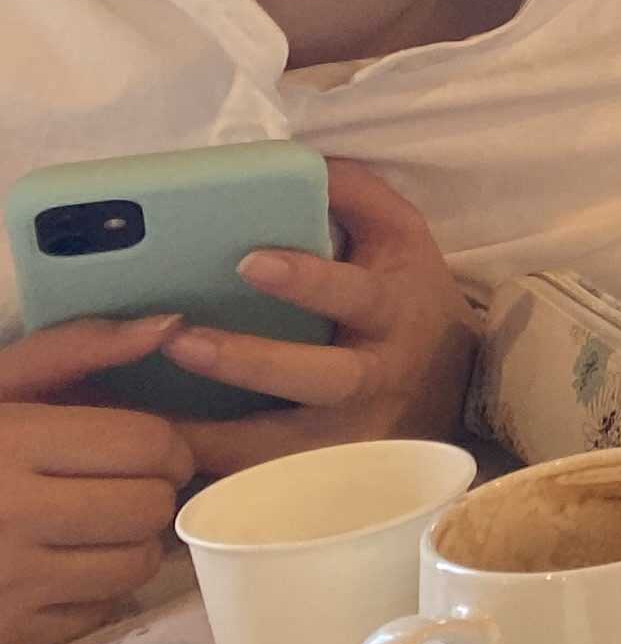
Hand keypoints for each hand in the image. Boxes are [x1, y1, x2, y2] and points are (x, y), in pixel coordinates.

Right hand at [0, 319, 190, 643]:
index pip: (148, 444)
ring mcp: (7, 583)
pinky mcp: (7, 636)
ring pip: (135, 564)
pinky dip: (95, 590)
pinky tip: (62, 565)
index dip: (165, 444)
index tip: (149, 447)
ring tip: (94, 525)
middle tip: (121, 486)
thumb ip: (75, 349)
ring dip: (130, 542)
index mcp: (9, 443)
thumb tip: (169, 326)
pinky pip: (99, 612)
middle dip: (151, 492)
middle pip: (149, 507)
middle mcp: (9, 515)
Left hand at [174, 160, 479, 478]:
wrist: (453, 386)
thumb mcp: (403, 238)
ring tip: (145, 424)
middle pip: (317, 378)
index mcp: (394, 313)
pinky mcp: (320, 478)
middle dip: (249, 362)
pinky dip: (206, 475)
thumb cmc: (409, 300)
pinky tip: (154, 462)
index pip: (356, 295)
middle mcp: (374, 379)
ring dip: (210, 438)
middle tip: (181, 341)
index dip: (308, 281)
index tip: (250, 262)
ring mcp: (349, 438)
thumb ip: (356, 195)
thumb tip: (301, 160)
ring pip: (279, 449)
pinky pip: (257, 483)